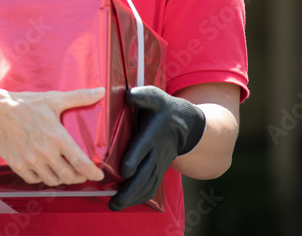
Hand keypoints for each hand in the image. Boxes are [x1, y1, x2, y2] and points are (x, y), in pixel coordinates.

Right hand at [0, 87, 105, 186]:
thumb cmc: (25, 105)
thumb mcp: (53, 99)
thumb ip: (79, 97)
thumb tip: (99, 92)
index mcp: (57, 137)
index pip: (81, 163)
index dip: (93, 172)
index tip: (97, 174)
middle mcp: (45, 152)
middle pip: (68, 176)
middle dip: (78, 177)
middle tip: (80, 174)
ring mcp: (31, 160)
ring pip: (52, 180)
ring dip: (60, 179)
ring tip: (63, 172)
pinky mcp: (18, 164)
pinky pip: (34, 180)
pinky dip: (41, 178)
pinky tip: (44, 170)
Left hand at [109, 86, 205, 210]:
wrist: (187, 125)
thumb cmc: (164, 108)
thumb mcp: (155, 96)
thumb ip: (142, 96)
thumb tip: (128, 95)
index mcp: (153, 133)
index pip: (143, 147)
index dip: (135, 159)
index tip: (125, 170)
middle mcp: (157, 152)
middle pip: (145, 174)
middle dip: (130, 189)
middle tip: (114, 201)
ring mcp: (159, 163)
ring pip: (148, 185)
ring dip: (132, 197)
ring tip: (114, 206)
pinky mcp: (158, 170)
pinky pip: (151, 187)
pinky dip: (139, 197)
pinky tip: (126, 203)